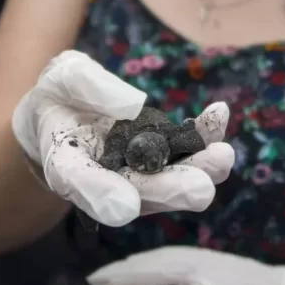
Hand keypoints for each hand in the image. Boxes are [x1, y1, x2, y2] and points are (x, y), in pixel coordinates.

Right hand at [11, 51, 233, 227]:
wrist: (70, 107)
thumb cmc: (60, 94)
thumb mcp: (62, 77)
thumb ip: (87, 85)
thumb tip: (132, 104)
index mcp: (65, 163)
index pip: (78, 182)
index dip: (100, 195)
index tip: (124, 208)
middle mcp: (105, 178)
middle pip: (137, 191)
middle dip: (170, 190)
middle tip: (201, 190)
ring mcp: (137, 171)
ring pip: (169, 178)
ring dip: (199, 170)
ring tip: (223, 156)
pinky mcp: (162, 156)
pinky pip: (185, 149)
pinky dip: (205, 136)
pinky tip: (220, 114)